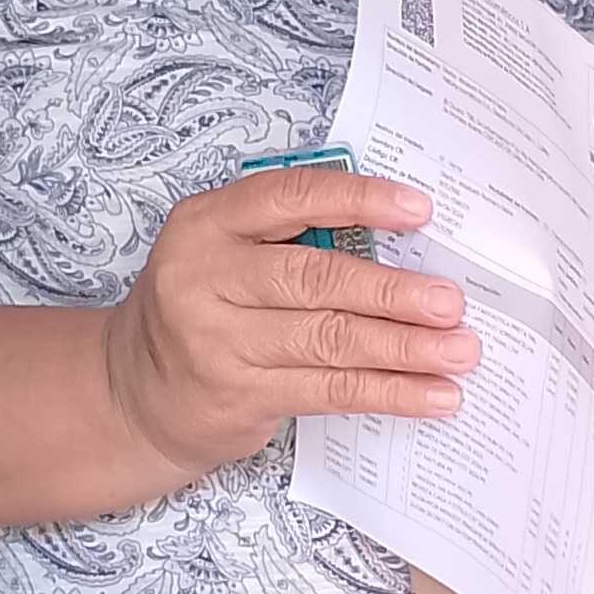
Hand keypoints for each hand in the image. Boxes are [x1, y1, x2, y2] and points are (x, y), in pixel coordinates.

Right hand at [100, 165, 477, 489]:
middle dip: (394, 291)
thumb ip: (290, 240)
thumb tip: (403, 248)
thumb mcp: (223, 255)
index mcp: (206, 224)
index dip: (358, 200)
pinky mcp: (240, 396)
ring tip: (459, 350)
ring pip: (330, 339)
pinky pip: (330, 390)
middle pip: (316, 277)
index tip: (419, 209)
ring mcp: (219, 342)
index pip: (290, 197)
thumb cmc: (201, 310)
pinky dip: (389, 391)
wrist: (134, 395)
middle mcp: (204, 278)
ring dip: (405, 347)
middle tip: (451, 301)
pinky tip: (432, 394)